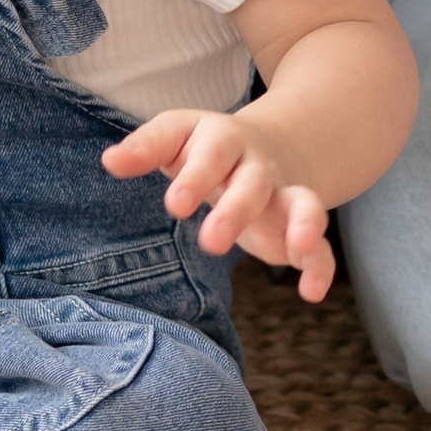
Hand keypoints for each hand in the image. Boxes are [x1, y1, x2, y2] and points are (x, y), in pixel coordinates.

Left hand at [104, 106, 336, 299]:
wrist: (271, 144)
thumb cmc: (205, 147)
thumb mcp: (176, 137)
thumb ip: (146, 148)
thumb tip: (110, 160)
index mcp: (222, 139)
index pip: (211, 150)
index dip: (196, 176)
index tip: (174, 205)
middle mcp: (257, 165)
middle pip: (253, 181)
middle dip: (236, 209)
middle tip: (211, 241)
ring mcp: (283, 195)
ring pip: (301, 203)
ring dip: (304, 222)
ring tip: (298, 246)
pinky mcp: (296, 228)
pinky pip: (319, 245)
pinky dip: (321, 267)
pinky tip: (311, 293)